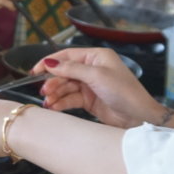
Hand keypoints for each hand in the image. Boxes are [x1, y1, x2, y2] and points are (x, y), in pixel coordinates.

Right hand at [30, 48, 158, 128]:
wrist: (139, 117)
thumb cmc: (124, 91)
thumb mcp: (97, 76)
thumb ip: (71, 69)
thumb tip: (49, 63)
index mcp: (96, 57)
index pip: (67, 56)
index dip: (49, 62)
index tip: (34, 70)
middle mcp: (92, 69)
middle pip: (64, 72)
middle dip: (53, 82)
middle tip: (44, 91)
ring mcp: (90, 85)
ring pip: (65, 87)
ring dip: (55, 94)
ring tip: (48, 102)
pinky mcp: (89, 100)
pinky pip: (70, 99)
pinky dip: (61, 103)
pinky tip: (54, 107)